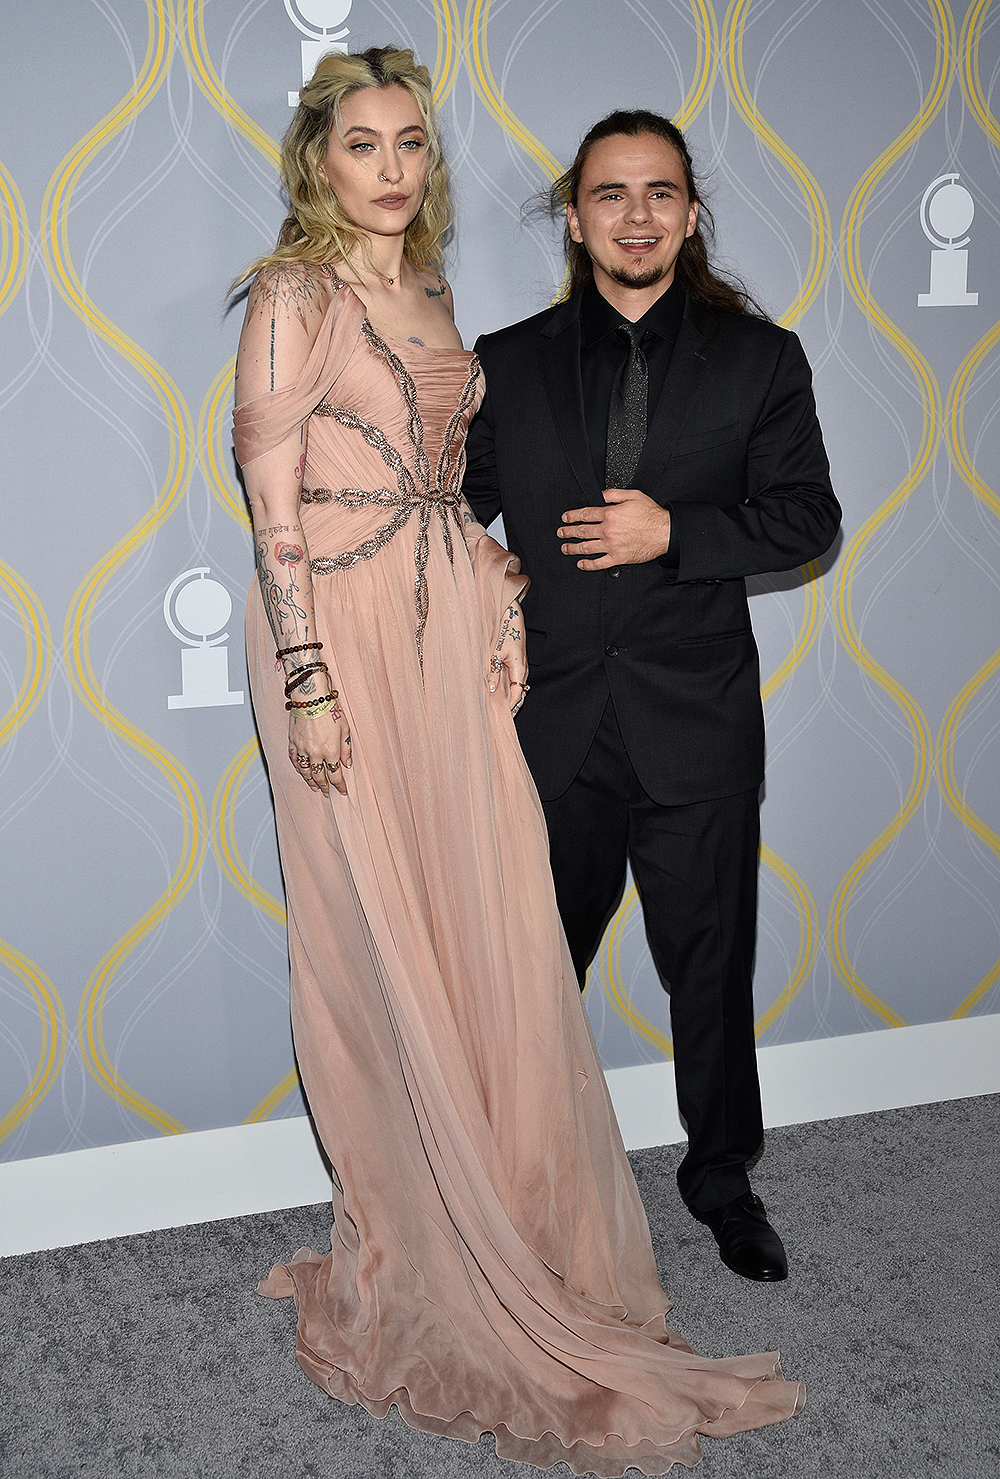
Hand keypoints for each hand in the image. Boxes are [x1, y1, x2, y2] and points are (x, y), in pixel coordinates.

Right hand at [288, 697, 351, 796]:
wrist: (310, 696)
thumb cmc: (330, 709)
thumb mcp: (345, 729)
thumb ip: (346, 749)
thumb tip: (347, 764)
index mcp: (331, 751)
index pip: (335, 775)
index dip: (339, 786)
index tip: (342, 790)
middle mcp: (315, 753)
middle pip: (319, 776)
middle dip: (324, 786)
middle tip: (327, 792)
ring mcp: (302, 748)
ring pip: (305, 771)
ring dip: (310, 781)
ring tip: (314, 787)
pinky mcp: (293, 742)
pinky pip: (294, 760)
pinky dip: (298, 768)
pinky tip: (302, 772)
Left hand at [489, 598, 529, 716]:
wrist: (511, 619)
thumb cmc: (505, 633)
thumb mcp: (496, 654)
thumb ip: (493, 673)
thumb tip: (492, 689)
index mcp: (520, 669)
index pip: (517, 693)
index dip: (511, 705)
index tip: (503, 715)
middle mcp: (523, 670)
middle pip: (520, 693)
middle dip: (512, 706)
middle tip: (503, 718)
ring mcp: (521, 668)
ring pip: (517, 688)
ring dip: (511, 699)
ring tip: (501, 710)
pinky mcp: (517, 665)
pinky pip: (515, 682)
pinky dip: (510, 690)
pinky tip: (501, 695)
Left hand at [558, 487, 670, 569]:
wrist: (664, 532)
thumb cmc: (651, 515)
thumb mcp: (633, 495)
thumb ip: (614, 494)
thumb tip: (601, 494)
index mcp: (609, 514)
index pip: (585, 514)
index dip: (572, 516)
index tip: (565, 518)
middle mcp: (607, 531)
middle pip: (582, 531)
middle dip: (568, 532)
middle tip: (560, 533)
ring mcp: (611, 546)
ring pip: (586, 548)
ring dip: (573, 548)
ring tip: (565, 548)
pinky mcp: (618, 558)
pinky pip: (599, 563)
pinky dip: (588, 565)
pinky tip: (581, 564)